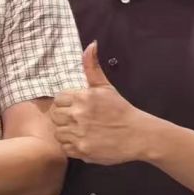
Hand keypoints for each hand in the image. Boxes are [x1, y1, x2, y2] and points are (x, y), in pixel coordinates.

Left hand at [51, 44, 162, 165]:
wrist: (138, 135)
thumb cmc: (121, 109)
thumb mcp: (105, 87)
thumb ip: (92, 67)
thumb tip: (91, 44)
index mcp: (82, 97)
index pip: (59, 99)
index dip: (66, 103)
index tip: (77, 108)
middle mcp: (78, 115)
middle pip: (55, 115)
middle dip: (65, 117)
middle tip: (79, 120)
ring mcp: (79, 134)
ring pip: (58, 132)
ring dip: (67, 132)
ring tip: (82, 131)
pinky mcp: (81, 150)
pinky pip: (65, 148)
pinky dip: (72, 146)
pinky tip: (84, 141)